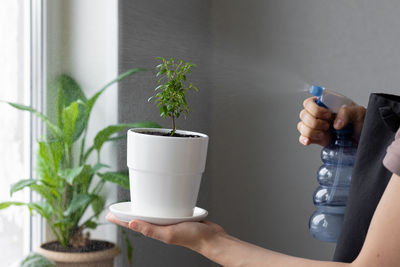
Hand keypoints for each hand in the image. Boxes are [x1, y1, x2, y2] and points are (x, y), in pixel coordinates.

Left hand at [106, 212, 225, 252]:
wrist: (211, 237)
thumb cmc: (193, 238)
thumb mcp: (169, 233)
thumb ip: (151, 230)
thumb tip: (132, 224)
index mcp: (156, 230)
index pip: (133, 224)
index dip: (120, 220)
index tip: (109, 215)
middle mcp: (161, 225)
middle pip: (141, 218)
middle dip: (129, 213)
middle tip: (118, 207)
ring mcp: (170, 221)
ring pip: (153, 212)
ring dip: (143, 207)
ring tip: (134, 202)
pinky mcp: (179, 215)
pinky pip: (166, 208)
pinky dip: (160, 203)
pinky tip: (161, 198)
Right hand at [297, 97, 365, 145]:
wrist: (362, 141)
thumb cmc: (362, 123)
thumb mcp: (359, 113)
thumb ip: (348, 112)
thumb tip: (336, 124)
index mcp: (326, 105)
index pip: (309, 102)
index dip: (314, 108)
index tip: (327, 114)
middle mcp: (319, 115)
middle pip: (304, 114)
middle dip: (314, 122)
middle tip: (328, 126)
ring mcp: (316, 127)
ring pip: (302, 127)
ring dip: (312, 131)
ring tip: (325, 134)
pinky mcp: (315, 138)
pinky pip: (303, 138)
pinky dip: (305, 139)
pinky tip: (309, 141)